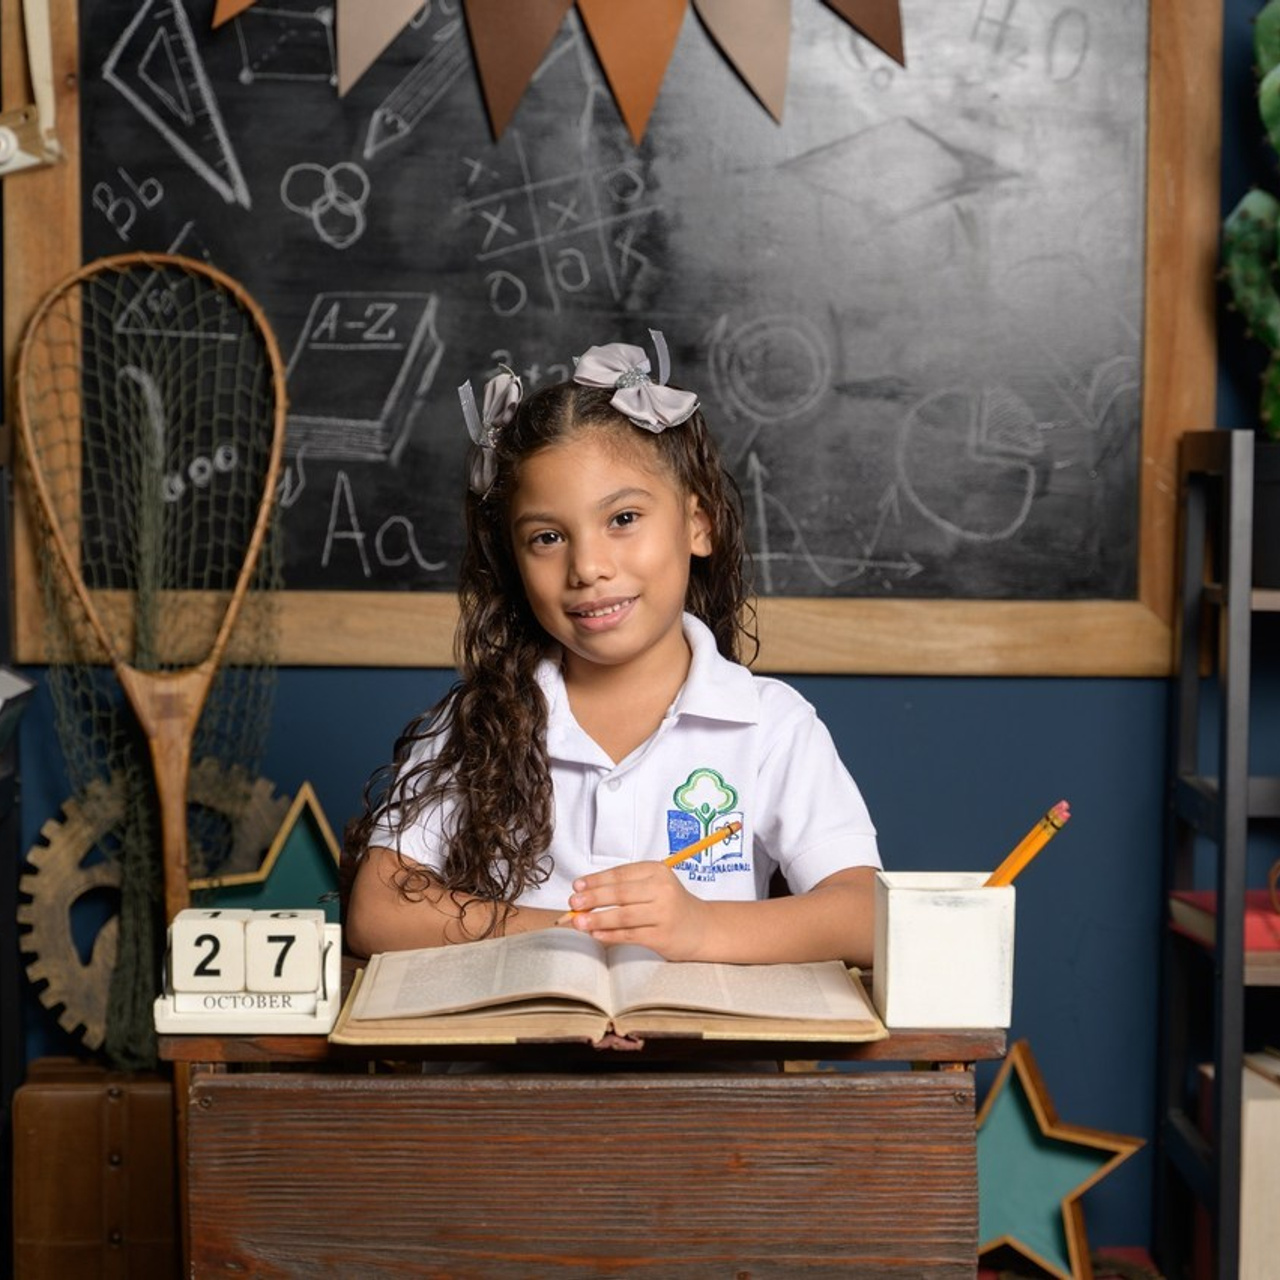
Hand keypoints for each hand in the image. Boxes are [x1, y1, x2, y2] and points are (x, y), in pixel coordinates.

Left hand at [558, 862, 709, 959]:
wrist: (702, 928)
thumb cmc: (670, 904)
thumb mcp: (653, 886)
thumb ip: (624, 888)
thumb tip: (585, 894)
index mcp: (657, 871)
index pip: (620, 874)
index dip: (596, 880)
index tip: (577, 885)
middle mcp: (662, 889)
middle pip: (620, 893)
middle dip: (593, 898)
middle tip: (573, 902)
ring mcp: (663, 913)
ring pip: (623, 916)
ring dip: (597, 919)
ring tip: (578, 922)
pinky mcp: (662, 936)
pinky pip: (630, 935)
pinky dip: (610, 935)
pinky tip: (596, 935)